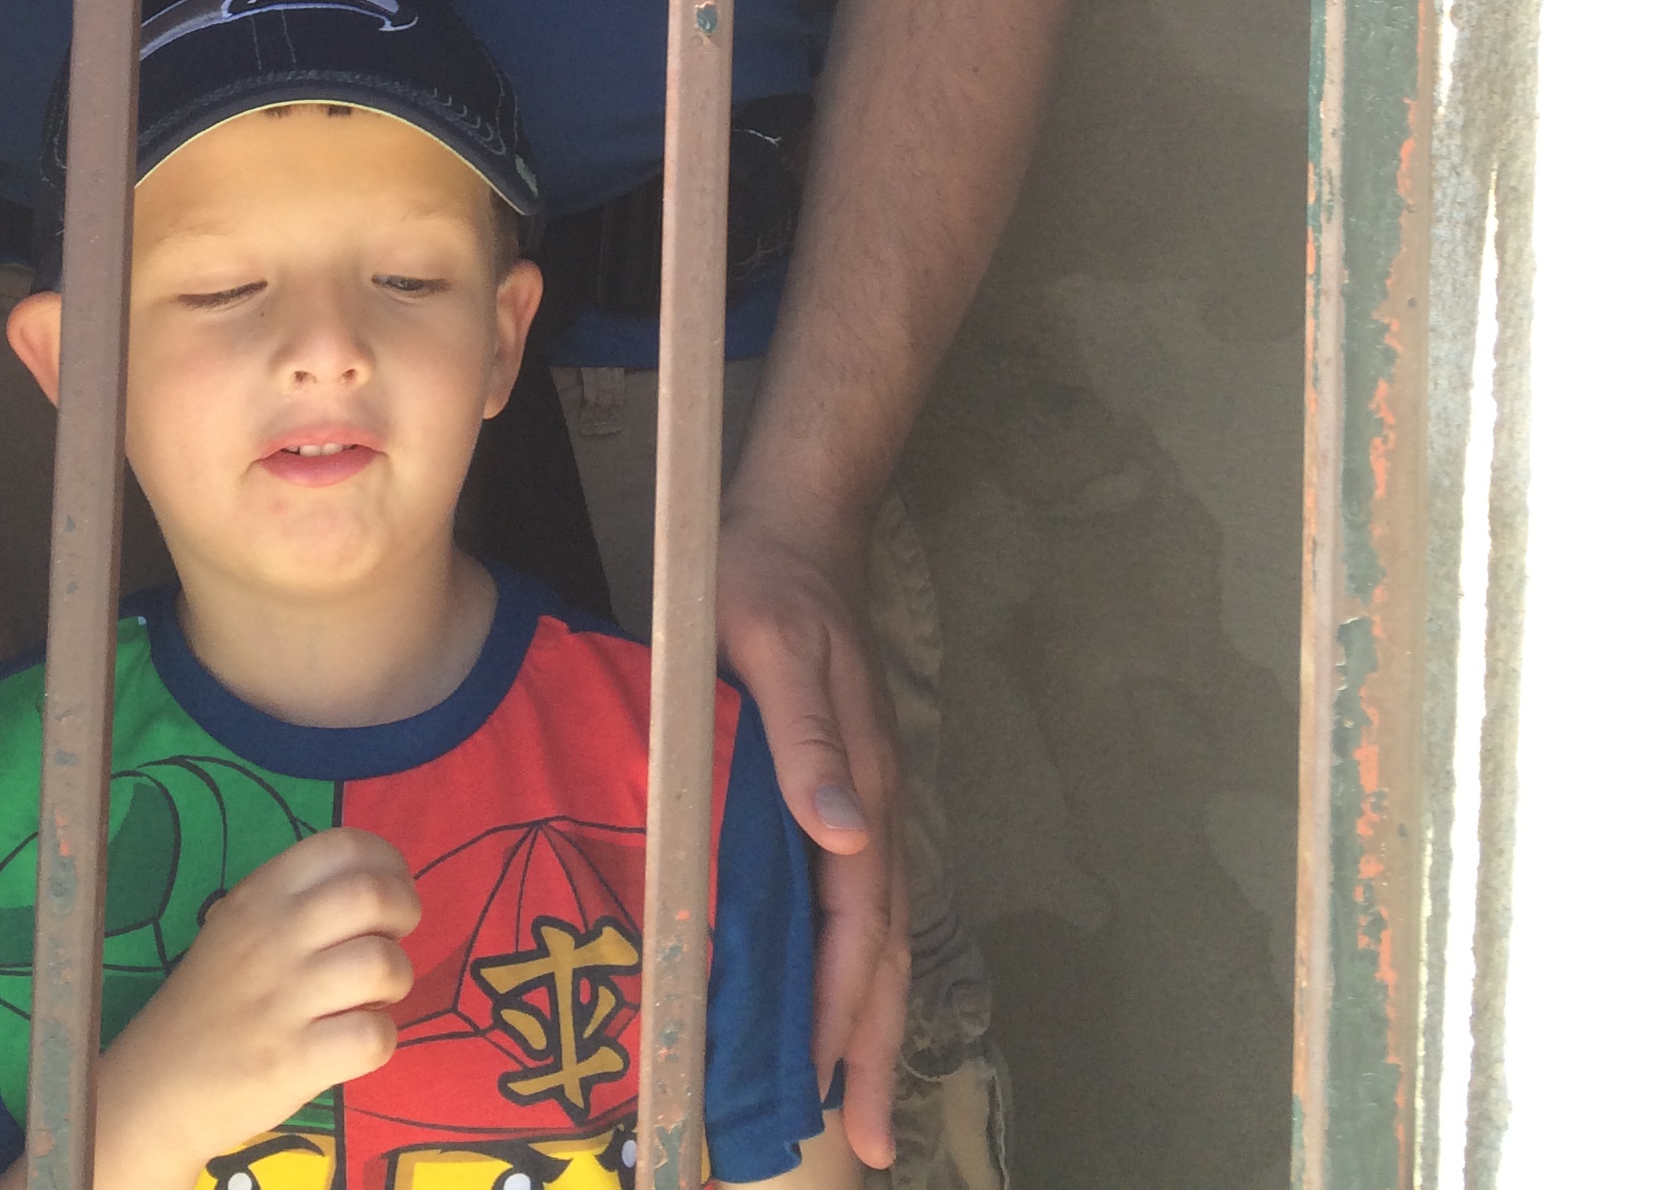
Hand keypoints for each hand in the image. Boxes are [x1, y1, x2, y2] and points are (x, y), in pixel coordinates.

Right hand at [96, 828, 418, 1189]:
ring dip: (398, 978)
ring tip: (376, 995)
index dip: (386, 861)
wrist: (158, 1086)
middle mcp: (272, 936)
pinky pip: (373, 1037)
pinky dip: (383, 1038)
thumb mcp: (237, 925)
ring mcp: (283, 1000)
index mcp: (259, 894)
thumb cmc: (212, 1001)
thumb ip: (296, 899)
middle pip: (372, 895)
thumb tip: (378, 885)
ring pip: (382, 964)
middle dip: (405, 911)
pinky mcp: (293, 1062)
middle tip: (394, 938)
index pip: (341, 845)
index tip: (392, 887)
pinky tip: (361, 1040)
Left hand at [714, 500, 907, 1169]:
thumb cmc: (770, 582)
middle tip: (867, 1140)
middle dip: (871, 1044)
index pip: (857, 923)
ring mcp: (861, 800)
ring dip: (865, 1014)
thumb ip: (809, 739)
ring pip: (875, 930)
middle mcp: (871, 808)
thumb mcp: (779, 648)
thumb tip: (847, 836)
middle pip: (883, 948)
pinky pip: (853, 897)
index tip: (828, 1085)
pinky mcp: (840, 787)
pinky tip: (828, 992)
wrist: (796, 523)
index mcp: (859, 787)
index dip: (842, 1008)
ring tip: (853, 1098)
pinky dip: (849, 960)